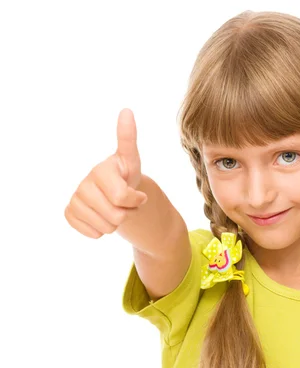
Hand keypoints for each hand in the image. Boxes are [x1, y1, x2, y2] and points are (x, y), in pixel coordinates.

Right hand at [64, 108, 147, 238]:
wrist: (115, 195)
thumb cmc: (125, 177)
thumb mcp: (132, 161)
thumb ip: (128, 139)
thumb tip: (127, 110)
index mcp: (101, 169)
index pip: (122, 196)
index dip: (135, 200)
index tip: (138, 195)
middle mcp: (84, 182)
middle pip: (116, 216)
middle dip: (127, 214)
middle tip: (126, 204)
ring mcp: (75, 198)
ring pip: (105, 228)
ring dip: (115, 224)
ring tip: (114, 209)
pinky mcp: (70, 213)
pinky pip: (92, 233)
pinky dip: (101, 231)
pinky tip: (100, 217)